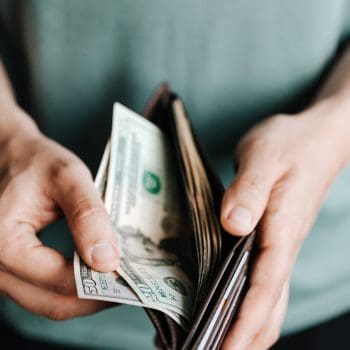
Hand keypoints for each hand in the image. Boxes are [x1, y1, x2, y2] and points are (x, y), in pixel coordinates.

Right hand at [0, 106, 118, 319]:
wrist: (11, 156)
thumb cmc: (36, 161)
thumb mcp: (67, 177)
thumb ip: (87, 216)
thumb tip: (107, 260)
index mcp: (2, 240)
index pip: (57, 279)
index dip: (96, 283)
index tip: (128, 277)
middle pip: (51, 302)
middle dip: (94, 299)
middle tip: (129, 287)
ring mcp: (1, 271)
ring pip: (47, 302)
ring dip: (84, 298)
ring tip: (116, 283)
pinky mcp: (12, 269)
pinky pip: (42, 291)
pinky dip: (70, 289)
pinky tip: (93, 275)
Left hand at [220, 102, 349, 348]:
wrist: (314, 138)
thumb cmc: (290, 145)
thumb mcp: (264, 158)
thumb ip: (249, 191)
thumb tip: (233, 225)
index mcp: (281, 231)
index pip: (264, 288)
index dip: (243, 324)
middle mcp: (282, 246)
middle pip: (268, 307)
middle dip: (242, 339)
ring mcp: (279, 246)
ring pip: (267, 300)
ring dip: (244, 328)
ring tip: (210, 342)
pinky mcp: (272, 240)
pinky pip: (262, 282)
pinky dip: (246, 304)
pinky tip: (224, 306)